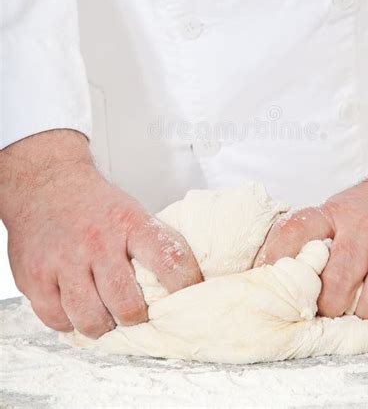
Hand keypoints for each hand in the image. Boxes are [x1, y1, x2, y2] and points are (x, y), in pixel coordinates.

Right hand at [0, 130, 201, 338]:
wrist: (47, 183)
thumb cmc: (96, 205)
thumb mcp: (134, 212)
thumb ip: (154, 244)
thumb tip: (185, 281)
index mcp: (130, 223)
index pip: (168, 259)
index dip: (184, 286)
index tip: (189, 299)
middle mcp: (97, 242)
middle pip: (126, 303)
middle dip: (136, 319)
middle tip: (137, 317)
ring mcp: (64, 260)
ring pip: (89, 318)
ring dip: (103, 327)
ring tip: (107, 320)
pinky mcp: (35, 276)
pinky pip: (56, 319)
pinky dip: (69, 323)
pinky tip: (76, 311)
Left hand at [254, 147, 367, 320]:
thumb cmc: (366, 210)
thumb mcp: (334, 212)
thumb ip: (310, 239)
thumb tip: (268, 271)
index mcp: (332, 214)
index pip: (297, 230)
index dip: (277, 256)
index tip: (267, 280)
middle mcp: (363, 224)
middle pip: (340, 276)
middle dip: (330, 305)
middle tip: (327, 314)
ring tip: (362, 317)